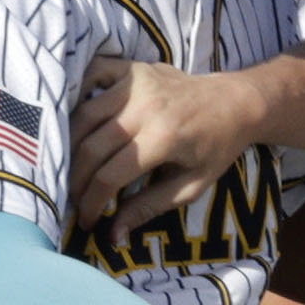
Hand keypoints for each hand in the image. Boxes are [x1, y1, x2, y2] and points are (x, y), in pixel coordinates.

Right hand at [68, 58, 252, 232]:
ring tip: (69, 168)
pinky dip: (77, 95)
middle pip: (90, 147)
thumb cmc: (216, 148)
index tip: (85, 221)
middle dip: (75, 180)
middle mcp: (145, 106)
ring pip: (83, 115)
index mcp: (164, 138)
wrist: (236, 102)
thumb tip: (113, 236)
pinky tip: (73, 120)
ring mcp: (136, 82)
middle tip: (72, 199)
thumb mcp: (191, 186)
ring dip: (68, 145)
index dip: (91, 203)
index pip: (109, 176)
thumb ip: (149, 207)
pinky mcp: (132, 68)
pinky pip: (91, 76)